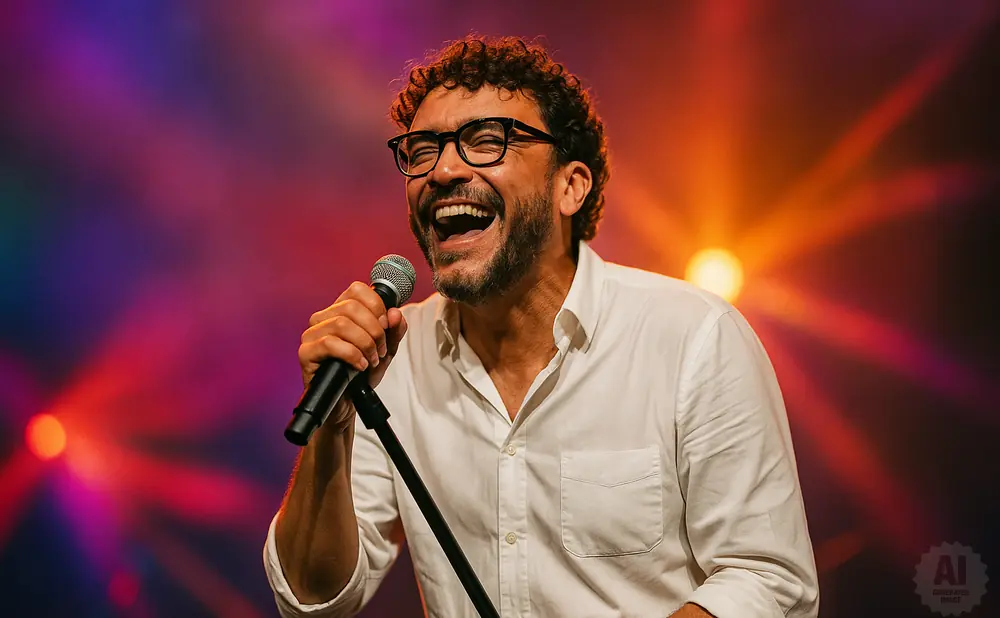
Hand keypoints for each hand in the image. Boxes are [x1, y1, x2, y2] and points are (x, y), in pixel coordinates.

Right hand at [298, 282, 407, 425]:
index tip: (386, 325)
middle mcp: (323, 318)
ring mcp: (311, 334)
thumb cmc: (363, 374)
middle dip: (374, 330)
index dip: (377, 305)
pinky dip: (352, 354)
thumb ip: (394, 331)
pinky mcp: (306, 353)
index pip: (357, 289)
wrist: (348, 403)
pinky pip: (329, 343)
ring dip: (365, 344)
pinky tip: (359, 366)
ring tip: (371, 360)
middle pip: (351, 306)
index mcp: (340, 310)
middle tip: (380, 350)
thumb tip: (395, 313)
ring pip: (342, 324)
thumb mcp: (386, 350)